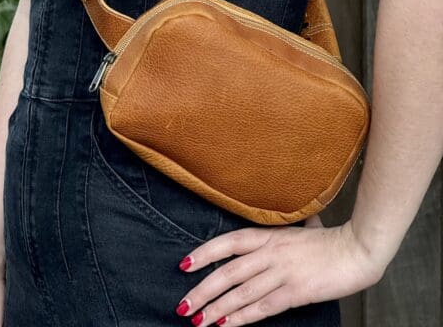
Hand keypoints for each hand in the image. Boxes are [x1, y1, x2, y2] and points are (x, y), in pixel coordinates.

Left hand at [174, 215, 383, 324]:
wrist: (357, 249)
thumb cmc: (330, 240)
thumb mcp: (301, 228)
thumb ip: (285, 230)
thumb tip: (285, 225)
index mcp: (269, 235)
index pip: (228, 242)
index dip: (204, 253)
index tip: (184, 265)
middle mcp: (270, 252)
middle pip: (228, 272)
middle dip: (202, 290)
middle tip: (184, 304)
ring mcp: (282, 272)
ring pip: (241, 292)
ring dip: (216, 308)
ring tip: (197, 320)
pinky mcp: (295, 292)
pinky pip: (263, 307)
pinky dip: (242, 317)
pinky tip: (226, 325)